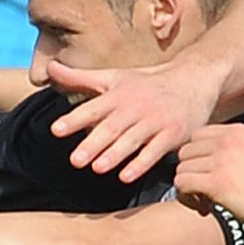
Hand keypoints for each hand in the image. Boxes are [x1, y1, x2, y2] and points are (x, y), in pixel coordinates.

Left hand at [47, 49, 230, 180]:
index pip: (93, 108)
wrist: (194, 80)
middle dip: (93, 143)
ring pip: (132, 140)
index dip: (74, 119)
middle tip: (75, 160)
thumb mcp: (113, 77)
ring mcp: (155, 121)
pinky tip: (125, 177)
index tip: (56, 130)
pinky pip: (155, 151)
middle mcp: (136, 106)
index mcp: (118, 94)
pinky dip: (141, 164)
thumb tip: (49, 68)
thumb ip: (80, 78)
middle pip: (112, 127)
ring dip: (115, 154)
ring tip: (97, 168)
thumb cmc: (146, 83)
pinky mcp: (173, 134)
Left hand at [170, 122, 243, 237]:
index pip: (198, 137)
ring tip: (206, 205)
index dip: (198, 159)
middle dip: (191, 174)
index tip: (209, 177)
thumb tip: (219, 167)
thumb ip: (240, 156)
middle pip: (185, 152)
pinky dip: (188, 201)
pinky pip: (182, 185)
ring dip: (188, 190)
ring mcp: (222, 159)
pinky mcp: (217, 182)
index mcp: (240, 133)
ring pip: (180, 169)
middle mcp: (229, 141)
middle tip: (205, 195)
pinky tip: (206, 211)